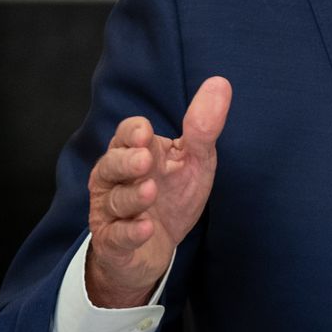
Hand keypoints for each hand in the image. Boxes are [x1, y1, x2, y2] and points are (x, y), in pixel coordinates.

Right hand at [84, 77, 231, 307]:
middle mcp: (115, 179)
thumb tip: (221, 83)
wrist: (155, 249)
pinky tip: (145, 228)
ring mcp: (111, 211)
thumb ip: (203, 127)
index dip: (133, 133)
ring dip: (131, 196)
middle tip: (145, 160)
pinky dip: (130, 232)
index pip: (126, 134)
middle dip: (126, 161)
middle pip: (111, 164)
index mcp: (133, 152)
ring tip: (150, 192)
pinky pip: (117, 236)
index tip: (146, 134)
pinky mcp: (113, 242)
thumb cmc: (171, 197)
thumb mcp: (193, 161)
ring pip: (114, 200)